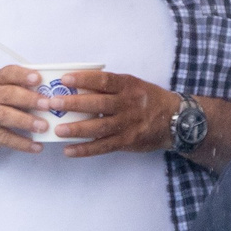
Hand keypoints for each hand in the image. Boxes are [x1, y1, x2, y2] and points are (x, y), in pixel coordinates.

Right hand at [0, 65, 52, 166]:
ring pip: (4, 115)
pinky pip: (4, 137)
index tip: (38, 78)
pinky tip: (37, 146)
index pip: (8, 73)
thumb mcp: (1, 89)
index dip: (23, 75)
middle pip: (8, 94)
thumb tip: (59, 92)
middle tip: (48, 105)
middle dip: (29, 99)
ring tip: (44, 127)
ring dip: (25, 121)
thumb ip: (23, 88)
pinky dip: (22, 143)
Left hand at [48, 70, 178, 156]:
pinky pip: (103, 146)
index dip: (84, 79)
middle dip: (74, 104)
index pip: (105, 80)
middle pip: (99, 103)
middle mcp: (129, 104)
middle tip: (53, 103)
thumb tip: (75, 84)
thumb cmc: (148, 99)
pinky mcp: (128, 141)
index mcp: (129, 86)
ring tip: (57, 130)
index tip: (65, 79)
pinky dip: (85, 150)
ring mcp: (128, 124)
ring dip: (77, 129)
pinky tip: (68, 151)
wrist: (177, 120)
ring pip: (99, 127)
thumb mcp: (134, 85)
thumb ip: (110, 86)